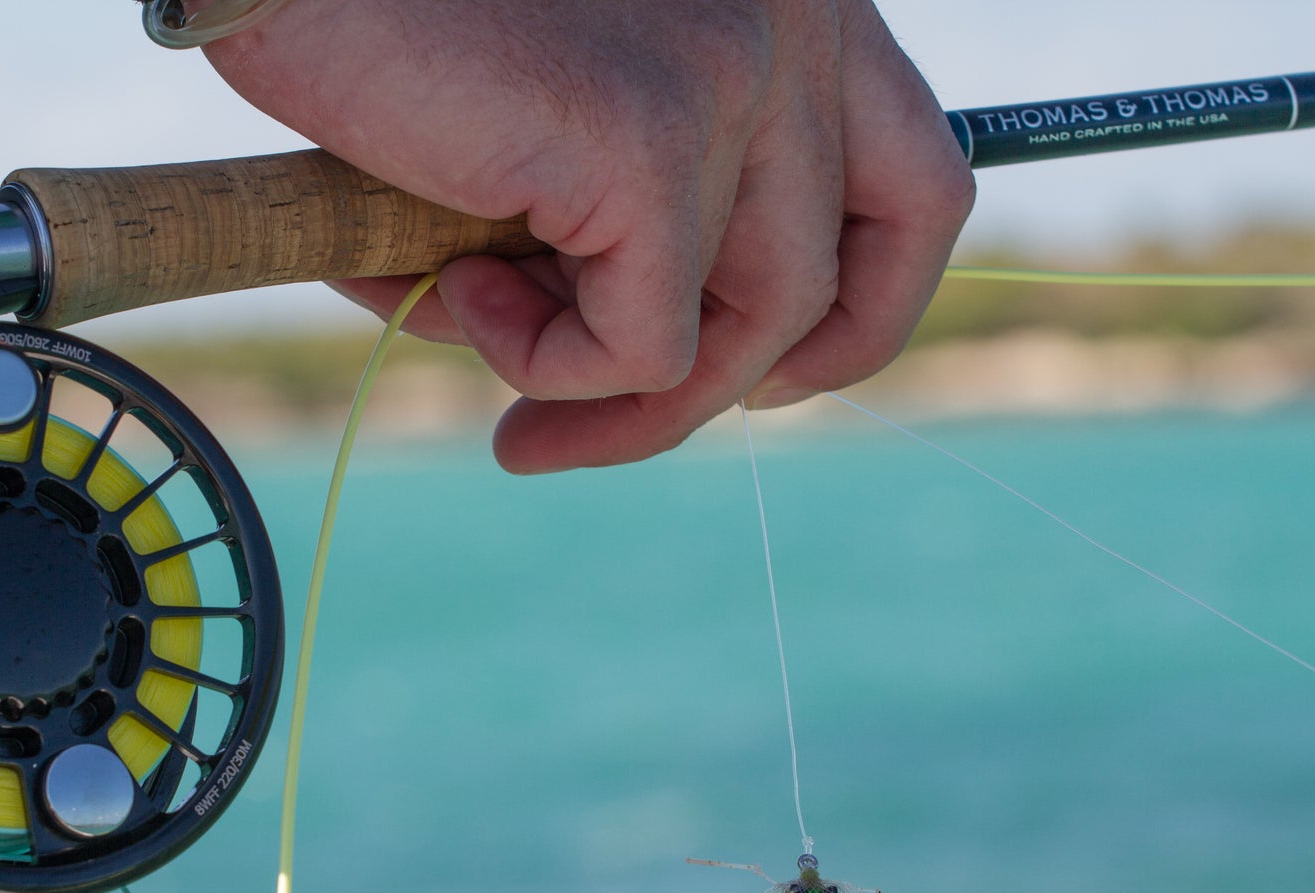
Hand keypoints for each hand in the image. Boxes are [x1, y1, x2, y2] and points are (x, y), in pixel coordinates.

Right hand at [204, 0, 972, 471]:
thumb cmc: (394, 32)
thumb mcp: (565, 125)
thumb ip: (642, 210)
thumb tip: (654, 369)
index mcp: (793, 0)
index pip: (920, 185)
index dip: (855, 312)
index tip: (745, 376)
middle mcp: (795, 19)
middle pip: (852, 273)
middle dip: (734, 388)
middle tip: (577, 428)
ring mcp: (736, 73)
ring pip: (749, 331)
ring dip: (611, 396)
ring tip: (481, 359)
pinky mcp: (653, 139)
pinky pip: (643, 346)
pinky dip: (542, 362)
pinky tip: (444, 290)